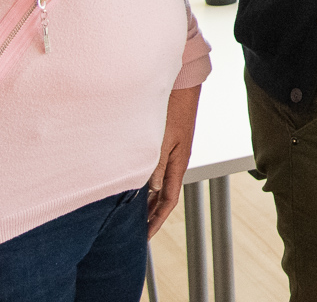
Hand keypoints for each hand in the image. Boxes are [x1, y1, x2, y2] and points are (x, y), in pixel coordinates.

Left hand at [147, 84, 200, 235]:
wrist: (182, 79)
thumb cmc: (172, 104)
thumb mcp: (161, 138)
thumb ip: (155, 164)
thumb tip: (151, 190)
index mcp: (179, 161)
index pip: (169, 199)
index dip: (157, 220)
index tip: (145, 236)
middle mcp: (177, 158)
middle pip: (165, 194)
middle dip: (153, 213)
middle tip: (137, 230)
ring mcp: (172, 149)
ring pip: (160, 181)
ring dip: (149, 197)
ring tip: (135, 212)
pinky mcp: (167, 139)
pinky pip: (157, 167)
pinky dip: (147, 180)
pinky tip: (137, 180)